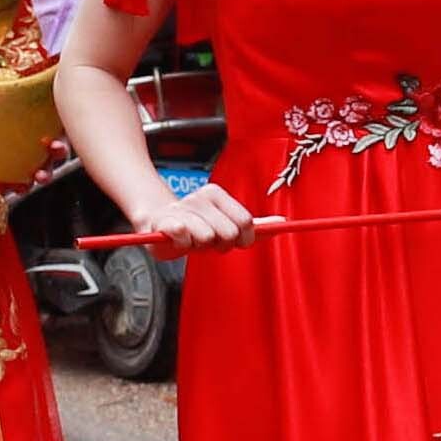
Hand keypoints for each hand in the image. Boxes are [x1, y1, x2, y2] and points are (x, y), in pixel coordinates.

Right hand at [128, 179, 264, 255]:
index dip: (244, 238)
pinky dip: (183, 244)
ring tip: (192, 240)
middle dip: (221, 244)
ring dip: (200, 246)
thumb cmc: (195, 227)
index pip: (245, 220)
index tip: (236, 241)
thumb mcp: (227, 224)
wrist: (157, 226)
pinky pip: (183, 236)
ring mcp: (181, 208)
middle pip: (229, 232)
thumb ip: (254, 225)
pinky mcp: (165, 221)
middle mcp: (199, 197)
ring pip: (207, 237)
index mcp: (216, 194)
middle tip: (209, 240)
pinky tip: (179, 240)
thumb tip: (282, 223)